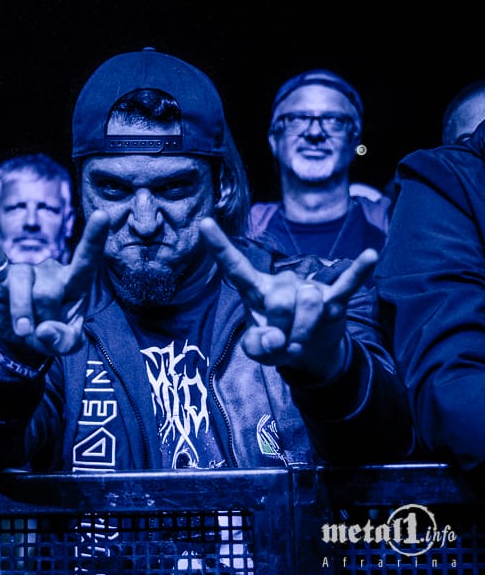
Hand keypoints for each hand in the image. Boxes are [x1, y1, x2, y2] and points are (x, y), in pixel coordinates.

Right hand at [0, 210, 109, 355]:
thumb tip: (44, 329)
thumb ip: (65, 341)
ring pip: (23, 290)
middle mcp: (50, 270)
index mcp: (74, 283)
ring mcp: (25, 270)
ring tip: (22, 331)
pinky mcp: (0, 276)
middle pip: (48, 294)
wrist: (19, 340)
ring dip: (22, 316)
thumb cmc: (50, 333)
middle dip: (43, 320)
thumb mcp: (66, 344)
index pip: (86, 260)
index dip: (94, 240)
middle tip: (40, 332)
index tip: (102, 215)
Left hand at [199, 216, 376, 382]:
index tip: (204, 222)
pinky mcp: (334, 298)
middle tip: (285, 341)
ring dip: (305, 332)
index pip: (235, 267)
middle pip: (279, 301)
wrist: (311, 351)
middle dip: (283, 329)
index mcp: (255, 292)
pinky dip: (358, 272)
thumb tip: (275, 339)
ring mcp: (308, 289)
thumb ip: (258, 347)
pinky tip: (370, 255)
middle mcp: (280, 284)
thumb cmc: (278, 343)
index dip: (219, 247)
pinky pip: (347, 283)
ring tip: (301, 338)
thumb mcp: (259, 352)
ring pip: (308, 305)